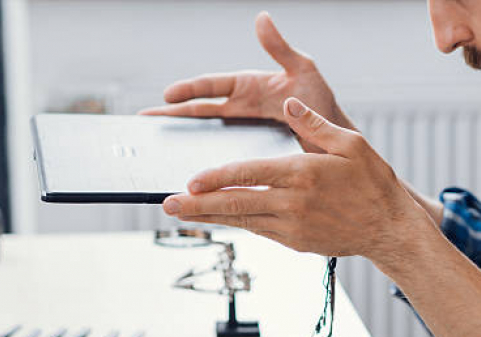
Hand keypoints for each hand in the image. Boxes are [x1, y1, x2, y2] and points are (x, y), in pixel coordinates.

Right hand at [139, 12, 354, 150]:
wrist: (336, 141)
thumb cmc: (322, 104)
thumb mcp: (303, 70)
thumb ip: (281, 48)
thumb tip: (262, 18)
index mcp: (249, 87)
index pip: (212, 86)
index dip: (189, 90)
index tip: (167, 95)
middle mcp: (241, 109)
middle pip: (199, 111)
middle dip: (172, 115)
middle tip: (144, 122)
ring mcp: (243, 133)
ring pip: (205, 135)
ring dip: (181, 139)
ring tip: (156, 147)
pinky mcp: (249, 154)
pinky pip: (222, 157)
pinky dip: (205, 162)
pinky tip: (190, 174)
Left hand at [162, 97, 431, 262]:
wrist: (389, 229)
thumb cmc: (373, 184)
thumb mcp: (350, 144)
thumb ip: (313, 124)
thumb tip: (286, 104)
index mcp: (303, 174)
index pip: (249, 174)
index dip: (217, 178)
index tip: (191, 180)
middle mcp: (293, 203)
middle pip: (235, 203)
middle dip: (198, 205)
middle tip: (168, 205)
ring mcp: (292, 226)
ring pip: (242, 221)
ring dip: (210, 217)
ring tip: (182, 213)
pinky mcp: (295, 241)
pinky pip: (258, 230)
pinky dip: (236, 223)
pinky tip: (220, 219)